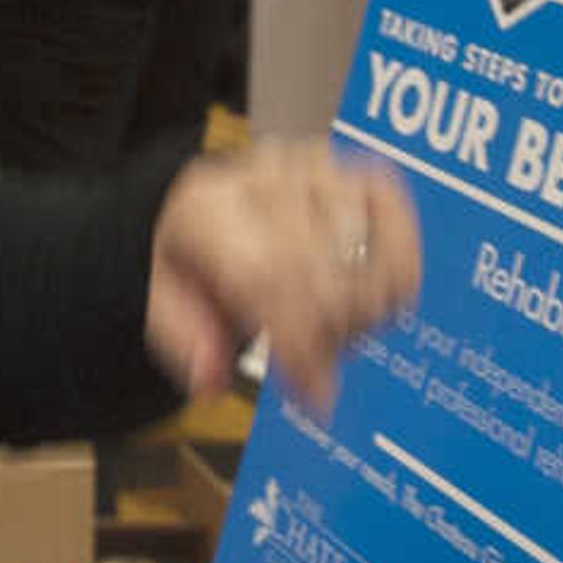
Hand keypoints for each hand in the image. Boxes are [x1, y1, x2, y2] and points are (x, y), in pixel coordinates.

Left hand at [145, 141, 419, 409]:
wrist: (198, 203)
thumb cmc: (188, 257)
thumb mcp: (163, 302)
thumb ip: (186, 344)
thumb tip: (213, 379)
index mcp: (205, 206)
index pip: (266, 273)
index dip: (299, 342)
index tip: (314, 394)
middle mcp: (262, 177)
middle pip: (323, 274)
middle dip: (329, 338)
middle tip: (317, 367)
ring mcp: (313, 168)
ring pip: (366, 251)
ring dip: (363, 308)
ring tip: (335, 326)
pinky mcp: (353, 170)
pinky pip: (393, 208)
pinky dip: (399, 258)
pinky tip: (378, 293)